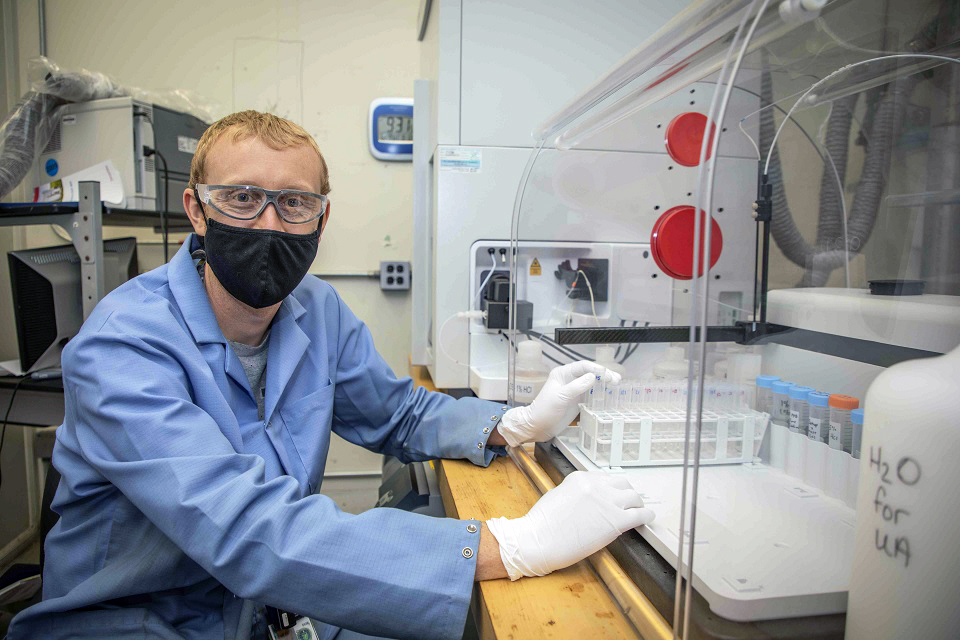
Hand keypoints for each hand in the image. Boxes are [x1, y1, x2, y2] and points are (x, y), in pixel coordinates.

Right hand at [486, 471, 653, 579]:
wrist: (538, 540)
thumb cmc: (542, 525)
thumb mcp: (558, 497)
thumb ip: (576, 494)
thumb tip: (589, 501)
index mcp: (580, 478)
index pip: (604, 478)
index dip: (610, 489)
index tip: (613, 495)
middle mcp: (596, 485)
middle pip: (621, 483)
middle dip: (625, 492)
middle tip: (627, 502)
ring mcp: (607, 502)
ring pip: (634, 496)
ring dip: (637, 503)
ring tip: (638, 510)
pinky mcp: (616, 520)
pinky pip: (639, 514)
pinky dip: (646, 516)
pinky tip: (647, 519)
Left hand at [498, 361, 619, 446]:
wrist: (537, 427)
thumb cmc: (544, 410)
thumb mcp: (560, 397)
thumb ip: (576, 387)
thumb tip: (593, 376)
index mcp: (562, 374)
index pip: (583, 366)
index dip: (597, 369)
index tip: (608, 375)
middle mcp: (569, 379)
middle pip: (590, 373)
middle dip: (603, 375)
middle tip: (616, 380)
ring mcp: (573, 390)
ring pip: (592, 383)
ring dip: (604, 384)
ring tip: (616, 385)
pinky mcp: (576, 401)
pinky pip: (590, 394)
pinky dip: (600, 394)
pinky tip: (608, 395)